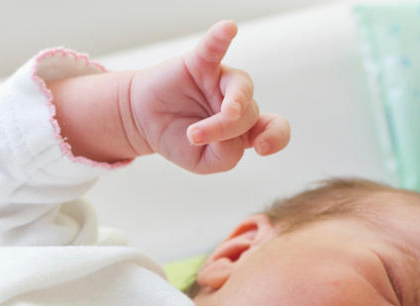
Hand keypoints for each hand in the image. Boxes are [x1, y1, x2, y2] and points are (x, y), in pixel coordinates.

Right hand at [125, 20, 289, 172]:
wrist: (144, 121)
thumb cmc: (177, 140)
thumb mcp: (202, 162)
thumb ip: (226, 157)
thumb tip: (234, 136)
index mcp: (243, 130)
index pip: (274, 128)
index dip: (275, 137)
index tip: (261, 148)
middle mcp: (238, 103)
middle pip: (250, 114)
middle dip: (223, 130)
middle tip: (193, 137)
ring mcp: (222, 80)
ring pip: (242, 88)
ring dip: (230, 106)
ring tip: (205, 123)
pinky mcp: (202, 62)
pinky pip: (215, 46)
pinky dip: (221, 37)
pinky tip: (229, 29)